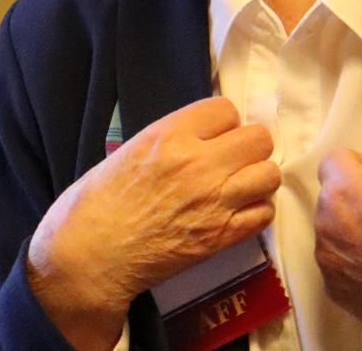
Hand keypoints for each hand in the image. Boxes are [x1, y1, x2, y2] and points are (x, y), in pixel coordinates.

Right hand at [26, 97, 278, 350]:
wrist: (92, 253)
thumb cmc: (98, 200)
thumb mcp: (131, 149)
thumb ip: (171, 138)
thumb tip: (202, 136)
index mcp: (170, 136)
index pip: (226, 108)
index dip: (221, 123)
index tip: (212, 136)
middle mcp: (199, 163)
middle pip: (258, 138)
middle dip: (247, 147)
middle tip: (230, 160)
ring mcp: (215, 201)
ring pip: (269, 174)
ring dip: (256, 178)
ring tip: (238, 186)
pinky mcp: (223, 236)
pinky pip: (265, 212)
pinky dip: (255, 211)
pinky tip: (236, 213)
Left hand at [315, 115, 361, 349]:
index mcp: (343, 191)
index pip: (335, 160)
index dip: (360, 166)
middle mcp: (324, 222)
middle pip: (330, 195)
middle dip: (353, 197)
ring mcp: (325, 260)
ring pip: (330, 229)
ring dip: (349, 229)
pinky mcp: (331, 288)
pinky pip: (334, 262)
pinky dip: (350, 261)